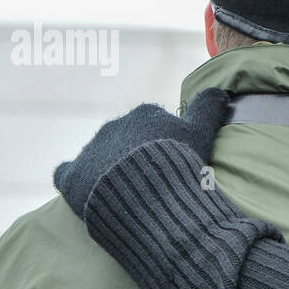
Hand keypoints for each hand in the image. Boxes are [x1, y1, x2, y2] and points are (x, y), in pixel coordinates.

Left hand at [54, 87, 229, 218]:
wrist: (151, 199)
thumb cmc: (180, 164)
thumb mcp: (201, 133)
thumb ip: (208, 108)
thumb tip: (220, 90)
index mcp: (144, 114)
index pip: (154, 126)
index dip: (164, 146)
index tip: (172, 165)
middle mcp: (113, 126)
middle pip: (126, 141)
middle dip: (135, 158)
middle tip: (152, 184)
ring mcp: (90, 151)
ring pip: (99, 156)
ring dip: (108, 170)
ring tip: (127, 195)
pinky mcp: (71, 176)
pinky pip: (67, 173)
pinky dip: (76, 179)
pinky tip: (86, 192)